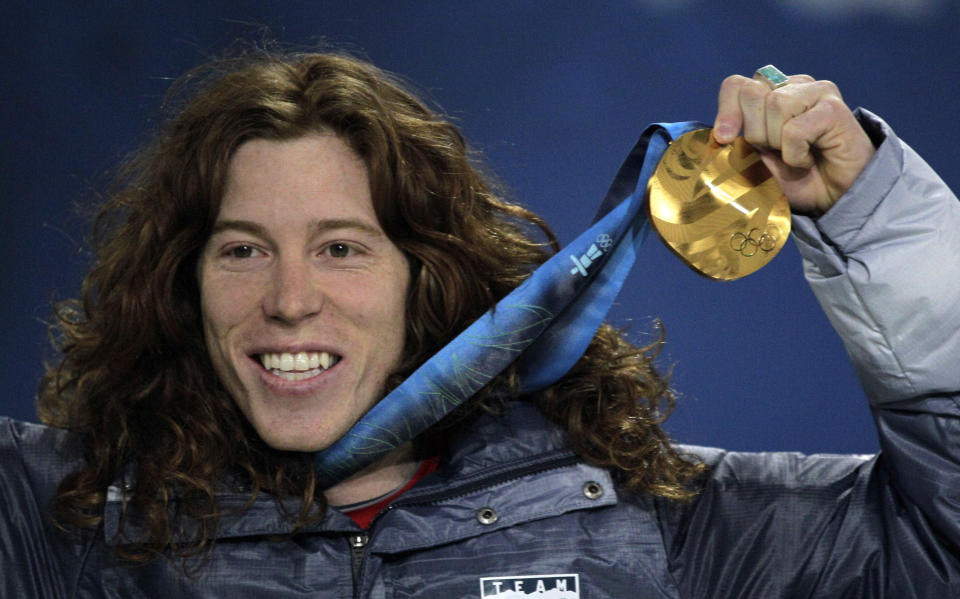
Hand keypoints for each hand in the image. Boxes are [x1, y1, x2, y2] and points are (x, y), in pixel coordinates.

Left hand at [713, 71, 875, 215]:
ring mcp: (817, 93)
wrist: (833, 199)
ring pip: (776, 105)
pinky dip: (795, 153)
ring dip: (777, 142)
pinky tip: (808, 160)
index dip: (726, 111)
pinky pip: (795, 129)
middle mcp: (794, 86)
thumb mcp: (756, 159)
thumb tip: (720, 133)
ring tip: (794, 155)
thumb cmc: (796, 179)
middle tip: (775, 152)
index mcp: (771, 94)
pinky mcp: (834, 109)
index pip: (736, 85)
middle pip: (752, 93)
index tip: (726, 139)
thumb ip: (738, 140)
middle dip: (755, 132)